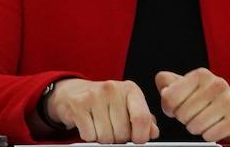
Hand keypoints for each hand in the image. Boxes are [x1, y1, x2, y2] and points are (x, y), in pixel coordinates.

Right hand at [44, 78, 158, 143]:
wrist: (76, 91)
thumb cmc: (107, 101)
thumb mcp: (129, 105)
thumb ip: (143, 119)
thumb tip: (152, 133)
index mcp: (131, 89)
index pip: (142, 118)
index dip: (141, 136)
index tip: (137, 140)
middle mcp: (113, 89)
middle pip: (122, 132)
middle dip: (119, 138)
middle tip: (114, 129)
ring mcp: (95, 95)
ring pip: (105, 137)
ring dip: (104, 138)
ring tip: (101, 126)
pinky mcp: (78, 104)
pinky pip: (89, 135)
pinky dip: (90, 136)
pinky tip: (90, 124)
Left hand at [156, 68, 229, 143]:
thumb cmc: (207, 98)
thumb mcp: (187, 86)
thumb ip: (169, 82)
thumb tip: (161, 80)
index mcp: (201, 75)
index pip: (170, 98)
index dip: (169, 108)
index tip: (176, 107)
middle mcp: (216, 85)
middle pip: (181, 114)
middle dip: (183, 118)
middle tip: (192, 114)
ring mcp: (227, 102)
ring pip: (194, 127)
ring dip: (194, 128)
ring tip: (202, 120)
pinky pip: (208, 136)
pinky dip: (207, 135)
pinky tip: (213, 126)